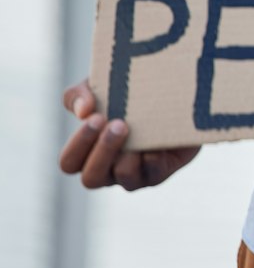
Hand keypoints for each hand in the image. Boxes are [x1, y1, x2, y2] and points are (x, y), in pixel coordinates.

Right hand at [56, 81, 198, 190]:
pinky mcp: (159, 172)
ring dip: (129, 155)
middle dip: (104, 150)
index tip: (97, 117)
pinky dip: (155, 157)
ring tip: (139, 132)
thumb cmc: (126, 96)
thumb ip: (78, 96)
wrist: (170, 98)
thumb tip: (83, 111)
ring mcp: (133, 175)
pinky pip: (154, 172)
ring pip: (124, 177)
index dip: (79, 144)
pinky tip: (158, 142)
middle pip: (91, 178)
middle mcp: (107, 170)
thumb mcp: (99, 89)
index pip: (69, 162)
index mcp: (87, 154)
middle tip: (119, 124)